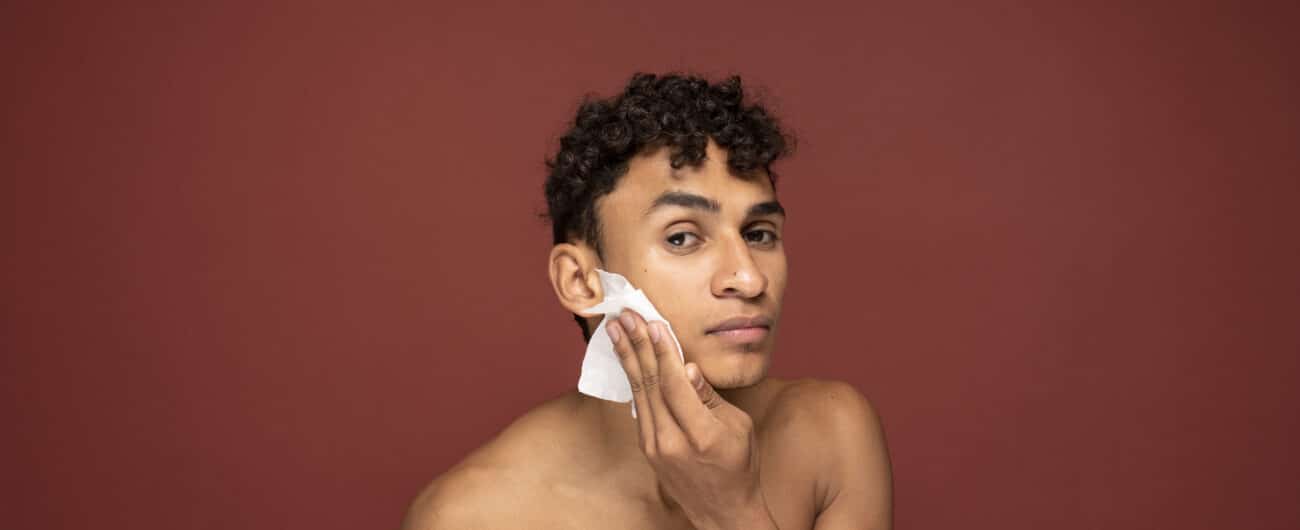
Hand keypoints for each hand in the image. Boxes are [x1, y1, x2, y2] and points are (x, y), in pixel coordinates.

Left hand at [605, 309, 777, 529]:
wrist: (722, 511)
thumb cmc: (739, 465)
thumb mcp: (738, 427)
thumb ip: (710, 397)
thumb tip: (688, 368)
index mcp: (701, 434)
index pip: (674, 384)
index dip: (663, 351)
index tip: (653, 323)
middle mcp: (672, 442)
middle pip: (650, 384)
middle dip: (637, 345)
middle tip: (625, 315)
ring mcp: (655, 447)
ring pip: (638, 393)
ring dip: (627, 357)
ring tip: (615, 329)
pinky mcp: (647, 449)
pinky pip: (639, 406)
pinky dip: (632, 378)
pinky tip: (625, 357)